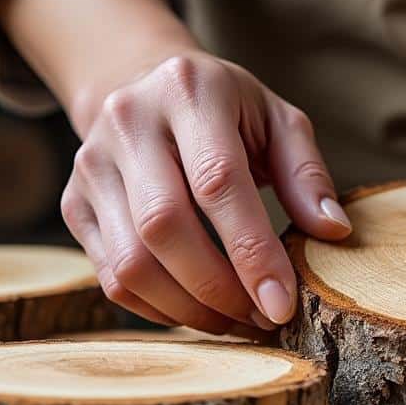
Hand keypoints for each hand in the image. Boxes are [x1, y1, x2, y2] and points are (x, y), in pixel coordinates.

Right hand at [61, 52, 351, 334]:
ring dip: (189, 310)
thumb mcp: (278, 120)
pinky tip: (200, 311)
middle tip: (263, 319)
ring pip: (131, 263)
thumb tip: (333, 232)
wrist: (142, 84)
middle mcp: (128, 122)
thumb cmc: (227, 109)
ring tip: (236, 320)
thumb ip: (307, 174)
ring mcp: (91, 164)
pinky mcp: (73, 203)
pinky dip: (160, 309)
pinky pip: (111, 277)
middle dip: (219, 290)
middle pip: (164, 228)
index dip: (251, 252)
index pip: (217, 183)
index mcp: (188, 90)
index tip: (282, 305)